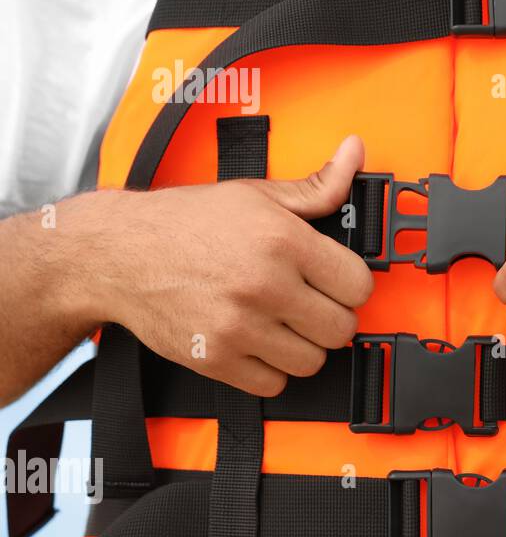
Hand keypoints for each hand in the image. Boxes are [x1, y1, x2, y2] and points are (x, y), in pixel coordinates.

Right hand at [73, 136, 373, 396]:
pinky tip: (257, 342)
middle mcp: (264, 286)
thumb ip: (317, 185)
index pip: (359, 286)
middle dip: (331, 317)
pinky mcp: (215, 360)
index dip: (351, 285)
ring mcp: (239, 327)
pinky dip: (270, 370)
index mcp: (283, 242)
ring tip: (281, 323)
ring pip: (312, 362)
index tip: (335, 282)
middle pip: (341, 329)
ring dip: (302, 346)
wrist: (115, 254)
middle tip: (309, 304)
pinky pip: (274, 384)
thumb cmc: (185, 223)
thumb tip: (354, 153)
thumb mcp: (256, 194)